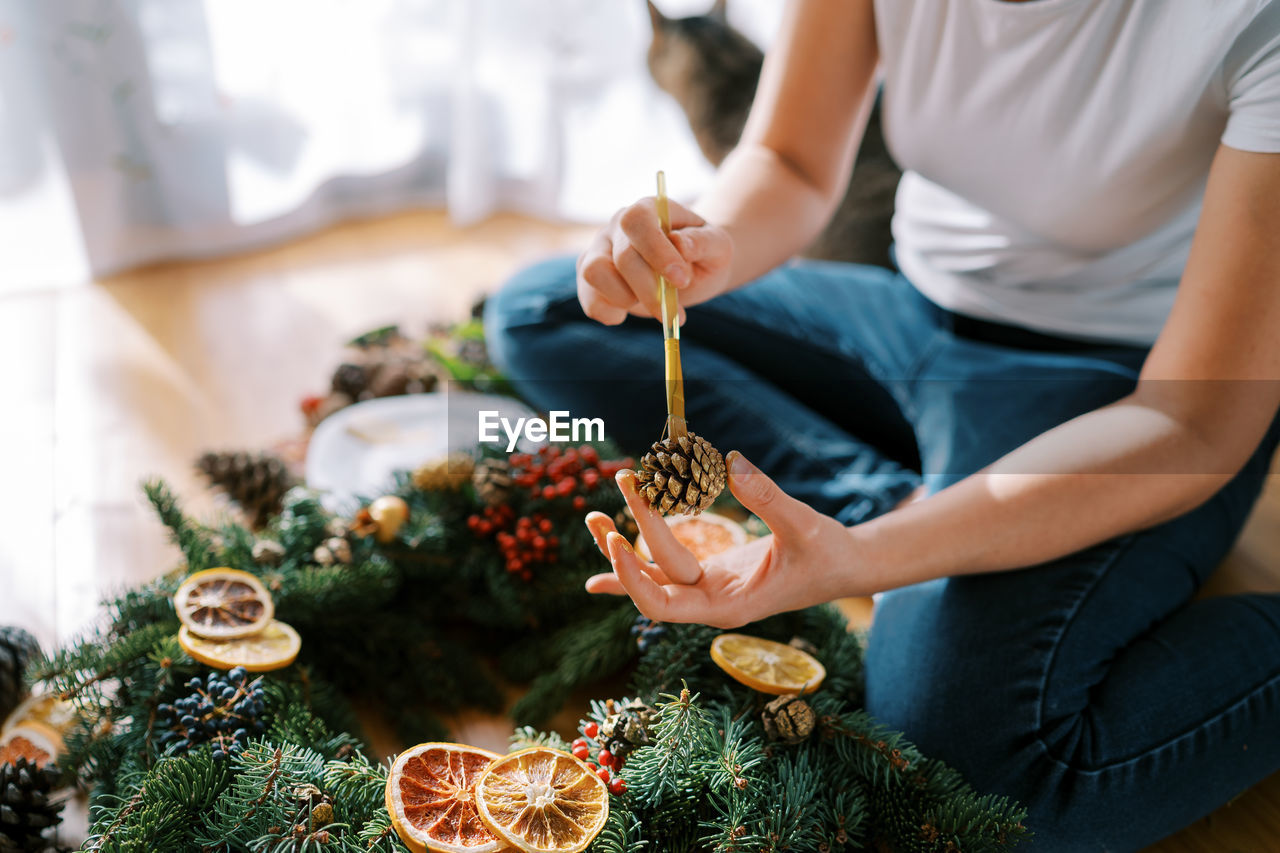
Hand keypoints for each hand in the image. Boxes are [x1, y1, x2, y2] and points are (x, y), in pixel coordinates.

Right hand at [576, 196, 732, 324]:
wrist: (692, 270)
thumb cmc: (704, 252)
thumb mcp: (717, 245)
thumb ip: (702, 241)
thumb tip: (680, 244)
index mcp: (648, 209)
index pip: (637, 220)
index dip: (656, 251)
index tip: (681, 280)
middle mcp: (618, 226)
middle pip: (623, 256)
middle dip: (651, 291)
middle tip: (676, 313)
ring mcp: (599, 251)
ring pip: (593, 272)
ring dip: (626, 299)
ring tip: (652, 306)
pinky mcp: (591, 279)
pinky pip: (588, 299)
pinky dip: (609, 313)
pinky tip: (627, 314)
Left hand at [584, 452, 868, 627]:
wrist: (845, 567)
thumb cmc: (828, 553)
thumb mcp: (802, 524)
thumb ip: (768, 497)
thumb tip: (732, 462)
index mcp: (726, 606)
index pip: (663, 603)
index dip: (633, 578)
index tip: (614, 540)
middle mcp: (708, 604)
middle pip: (648, 584)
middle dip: (619, 549)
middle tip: (604, 502)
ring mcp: (706, 591)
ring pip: (651, 577)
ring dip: (618, 552)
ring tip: (591, 516)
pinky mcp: (708, 575)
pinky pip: (662, 573)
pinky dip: (632, 570)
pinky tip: (598, 575)